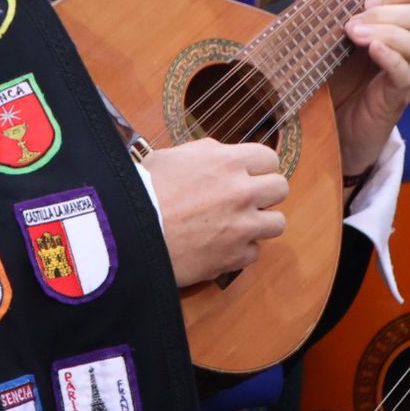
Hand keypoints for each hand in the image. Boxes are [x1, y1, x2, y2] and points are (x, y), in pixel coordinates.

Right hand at [142, 137, 288, 286]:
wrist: (129, 231)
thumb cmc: (144, 190)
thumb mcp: (174, 156)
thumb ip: (206, 154)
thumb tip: (220, 155)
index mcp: (228, 161)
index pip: (269, 158)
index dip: (258, 167)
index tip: (248, 175)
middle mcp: (242, 192)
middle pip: (280, 188)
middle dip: (265, 193)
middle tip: (245, 200)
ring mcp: (243, 226)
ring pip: (277, 223)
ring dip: (260, 223)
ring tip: (237, 225)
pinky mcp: (235, 256)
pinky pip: (254, 252)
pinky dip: (240, 250)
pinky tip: (220, 245)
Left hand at [300, 0, 409, 176]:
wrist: (330, 127)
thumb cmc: (334, 79)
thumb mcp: (323, 39)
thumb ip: (317, 10)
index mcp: (394, 22)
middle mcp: (406, 43)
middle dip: (388, 9)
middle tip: (354, 20)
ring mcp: (405, 70)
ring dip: (387, 32)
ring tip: (354, 35)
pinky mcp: (397, 96)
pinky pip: (407, 73)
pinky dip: (391, 57)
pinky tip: (373, 50)